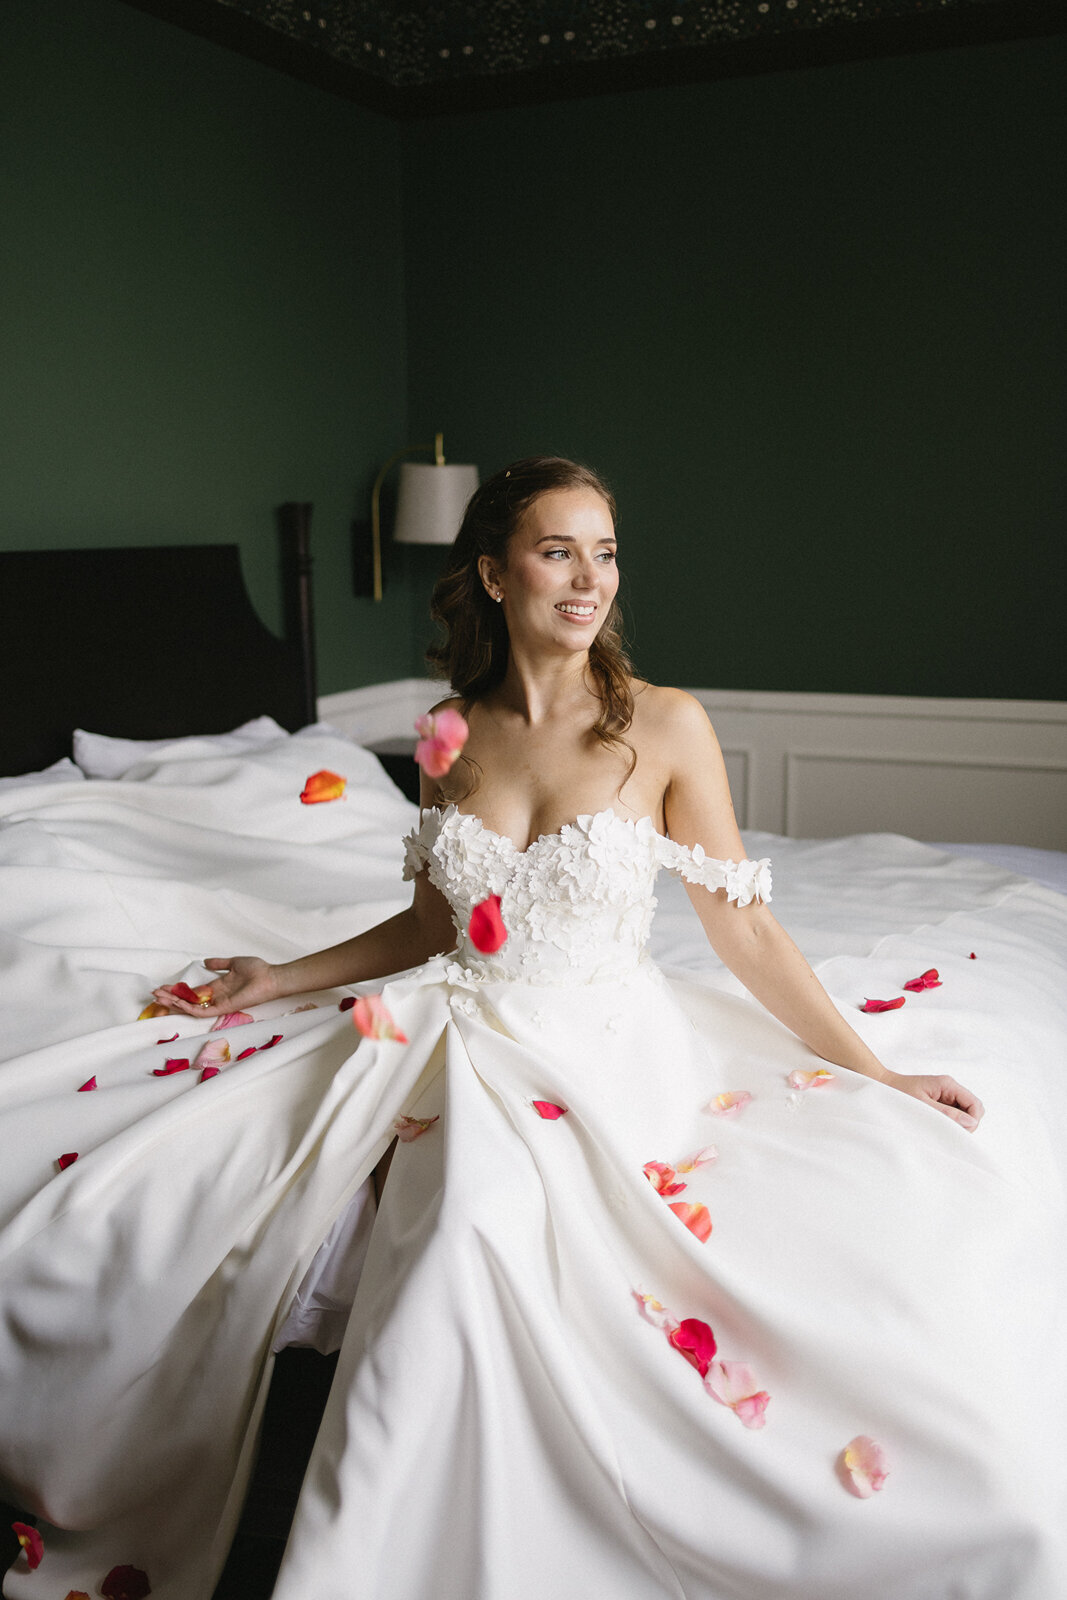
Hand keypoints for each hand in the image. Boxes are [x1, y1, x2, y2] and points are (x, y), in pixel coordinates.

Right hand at [152, 957, 279, 1017]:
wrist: (270, 977)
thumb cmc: (257, 970)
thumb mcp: (234, 963)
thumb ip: (219, 964)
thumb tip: (205, 961)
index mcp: (216, 987)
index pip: (192, 992)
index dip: (177, 991)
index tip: (162, 988)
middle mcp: (214, 997)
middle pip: (187, 1001)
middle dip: (170, 999)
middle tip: (154, 996)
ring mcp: (218, 1003)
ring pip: (191, 1008)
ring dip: (174, 1004)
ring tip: (159, 999)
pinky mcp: (223, 1008)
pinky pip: (202, 1011)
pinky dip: (188, 1008)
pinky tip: (176, 1004)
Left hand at [882, 1070, 983, 1130]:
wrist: (882, 1085)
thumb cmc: (898, 1093)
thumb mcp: (923, 1106)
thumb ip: (947, 1114)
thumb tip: (971, 1122)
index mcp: (948, 1085)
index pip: (975, 1104)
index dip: (973, 1121)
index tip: (958, 1131)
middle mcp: (950, 1088)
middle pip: (973, 1108)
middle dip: (967, 1123)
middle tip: (947, 1131)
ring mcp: (946, 1094)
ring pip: (964, 1112)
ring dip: (957, 1123)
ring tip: (939, 1127)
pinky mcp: (940, 1100)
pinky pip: (953, 1113)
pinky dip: (949, 1121)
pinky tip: (936, 1124)